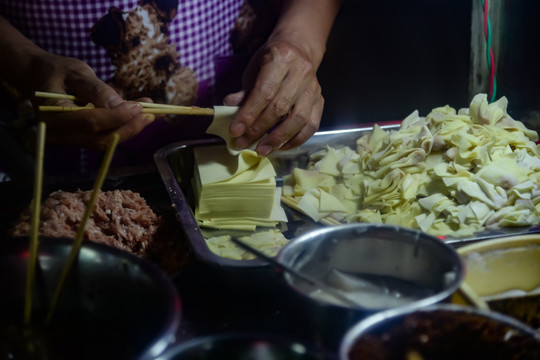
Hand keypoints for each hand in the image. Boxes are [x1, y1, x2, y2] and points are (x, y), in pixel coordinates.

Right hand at [32, 53, 153, 150]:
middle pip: (100, 139)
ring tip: (150, 114)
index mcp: (53, 114)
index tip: (139, 107)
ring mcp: (67, 140)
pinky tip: (138, 117)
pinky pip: (102, 139)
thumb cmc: (58, 71)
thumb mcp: (77, 73)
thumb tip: (122, 106)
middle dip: (129, 128)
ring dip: (129, 130)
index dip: (117, 117)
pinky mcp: (78, 140)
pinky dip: (122, 129)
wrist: (38, 77)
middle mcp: (58, 133)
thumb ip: (98, 90)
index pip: (90, 122)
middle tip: (152, 113)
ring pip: (104, 142)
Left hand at [224, 37, 323, 155]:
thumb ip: (245, 90)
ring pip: (299, 119)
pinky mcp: (320, 100)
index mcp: (281, 59)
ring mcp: (313, 88)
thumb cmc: (271, 59)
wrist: (299, 48)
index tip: (236, 131)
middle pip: (280, 107)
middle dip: (259, 129)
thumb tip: (230, 108)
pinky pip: (312, 124)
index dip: (249, 114)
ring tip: (262, 150)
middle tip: (244, 144)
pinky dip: (297, 139)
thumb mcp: (253, 68)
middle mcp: (300, 72)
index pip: (264, 92)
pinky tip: (281, 147)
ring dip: (279, 138)